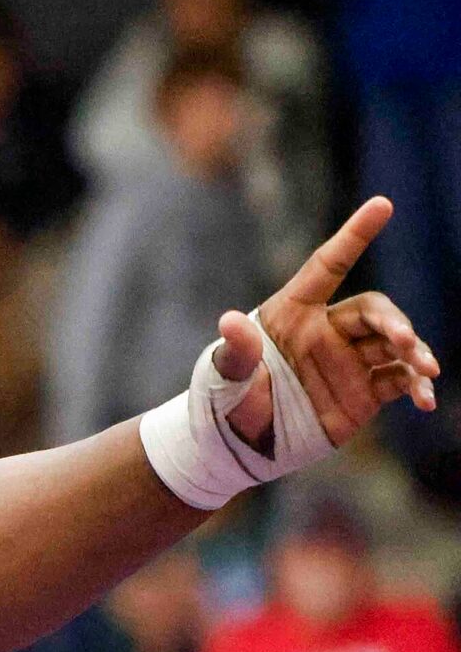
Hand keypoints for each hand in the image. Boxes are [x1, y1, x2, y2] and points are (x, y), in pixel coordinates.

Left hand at [219, 198, 438, 449]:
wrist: (235, 447)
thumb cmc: (224, 401)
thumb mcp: (224, 377)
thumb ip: (235, 351)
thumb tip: (227, 321)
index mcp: (293, 313)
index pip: (328, 266)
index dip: (354, 236)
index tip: (382, 204)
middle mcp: (327, 331)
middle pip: (373, 311)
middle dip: (393, 322)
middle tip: (402, 341)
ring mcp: (349, 361)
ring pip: (394, 344)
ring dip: (414, 352)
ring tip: (426, 369)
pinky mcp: (364, 392)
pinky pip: (399, 381)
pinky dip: (416, 386)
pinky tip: (425, 399)